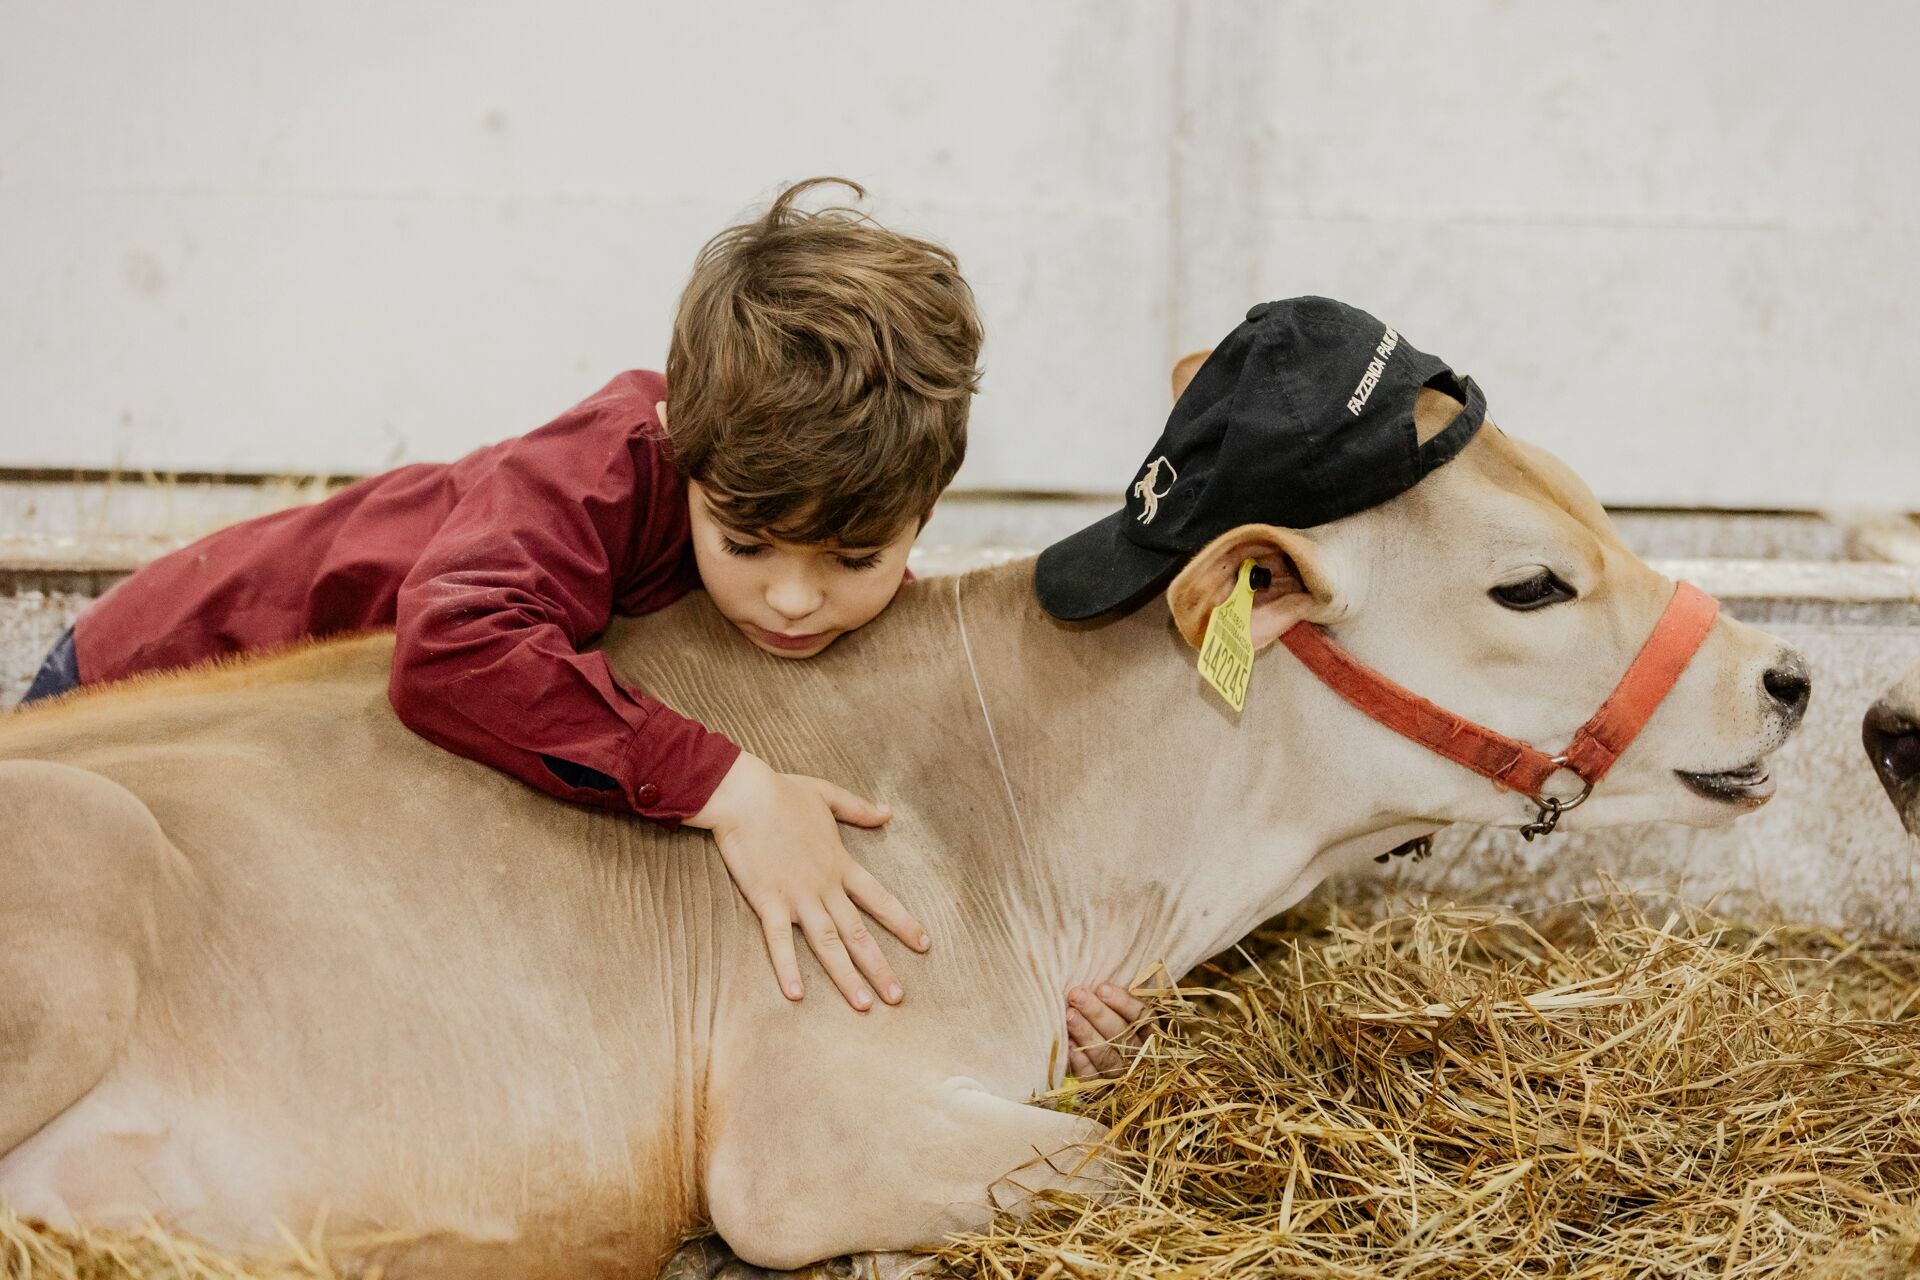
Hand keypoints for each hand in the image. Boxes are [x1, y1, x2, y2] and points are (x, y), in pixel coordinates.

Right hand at [690, 753, 930, 1010]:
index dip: (903, 923)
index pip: (880, 899)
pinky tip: (795, 995)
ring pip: (827, 944)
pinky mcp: (767, 900)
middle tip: (897, 997)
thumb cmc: (782, 792)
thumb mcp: (828, 795)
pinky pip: (779, 941)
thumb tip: (887, 812)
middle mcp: (824, 886)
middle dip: (879, 967)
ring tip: (862, 1004)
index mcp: (840, 864)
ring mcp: (797, 896)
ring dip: (845, 976)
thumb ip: (859, 808)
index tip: (925, 945)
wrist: (744, 794)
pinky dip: (787, 967)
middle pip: (857, 933)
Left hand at [1065, 983, 1152, 1078]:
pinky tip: (1069, 1047)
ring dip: (1087, 1034)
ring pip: (1107, 1055)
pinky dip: (1082, 1063)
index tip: (1102, 988)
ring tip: (1069, 1015)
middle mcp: (1142, 1056)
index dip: (1123, 1002)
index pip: (1143, 1017)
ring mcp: (1124, 1076)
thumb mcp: (1126, 1018)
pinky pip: (1094, 1078)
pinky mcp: (1106, 1091)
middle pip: (1122, 1034)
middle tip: (1076, 995)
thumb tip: (1097, 983)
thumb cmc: (1116, 1032)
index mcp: (1151, 1035)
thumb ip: (1117, 1004)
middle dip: (1097, 1013)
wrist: (1119, 1081)